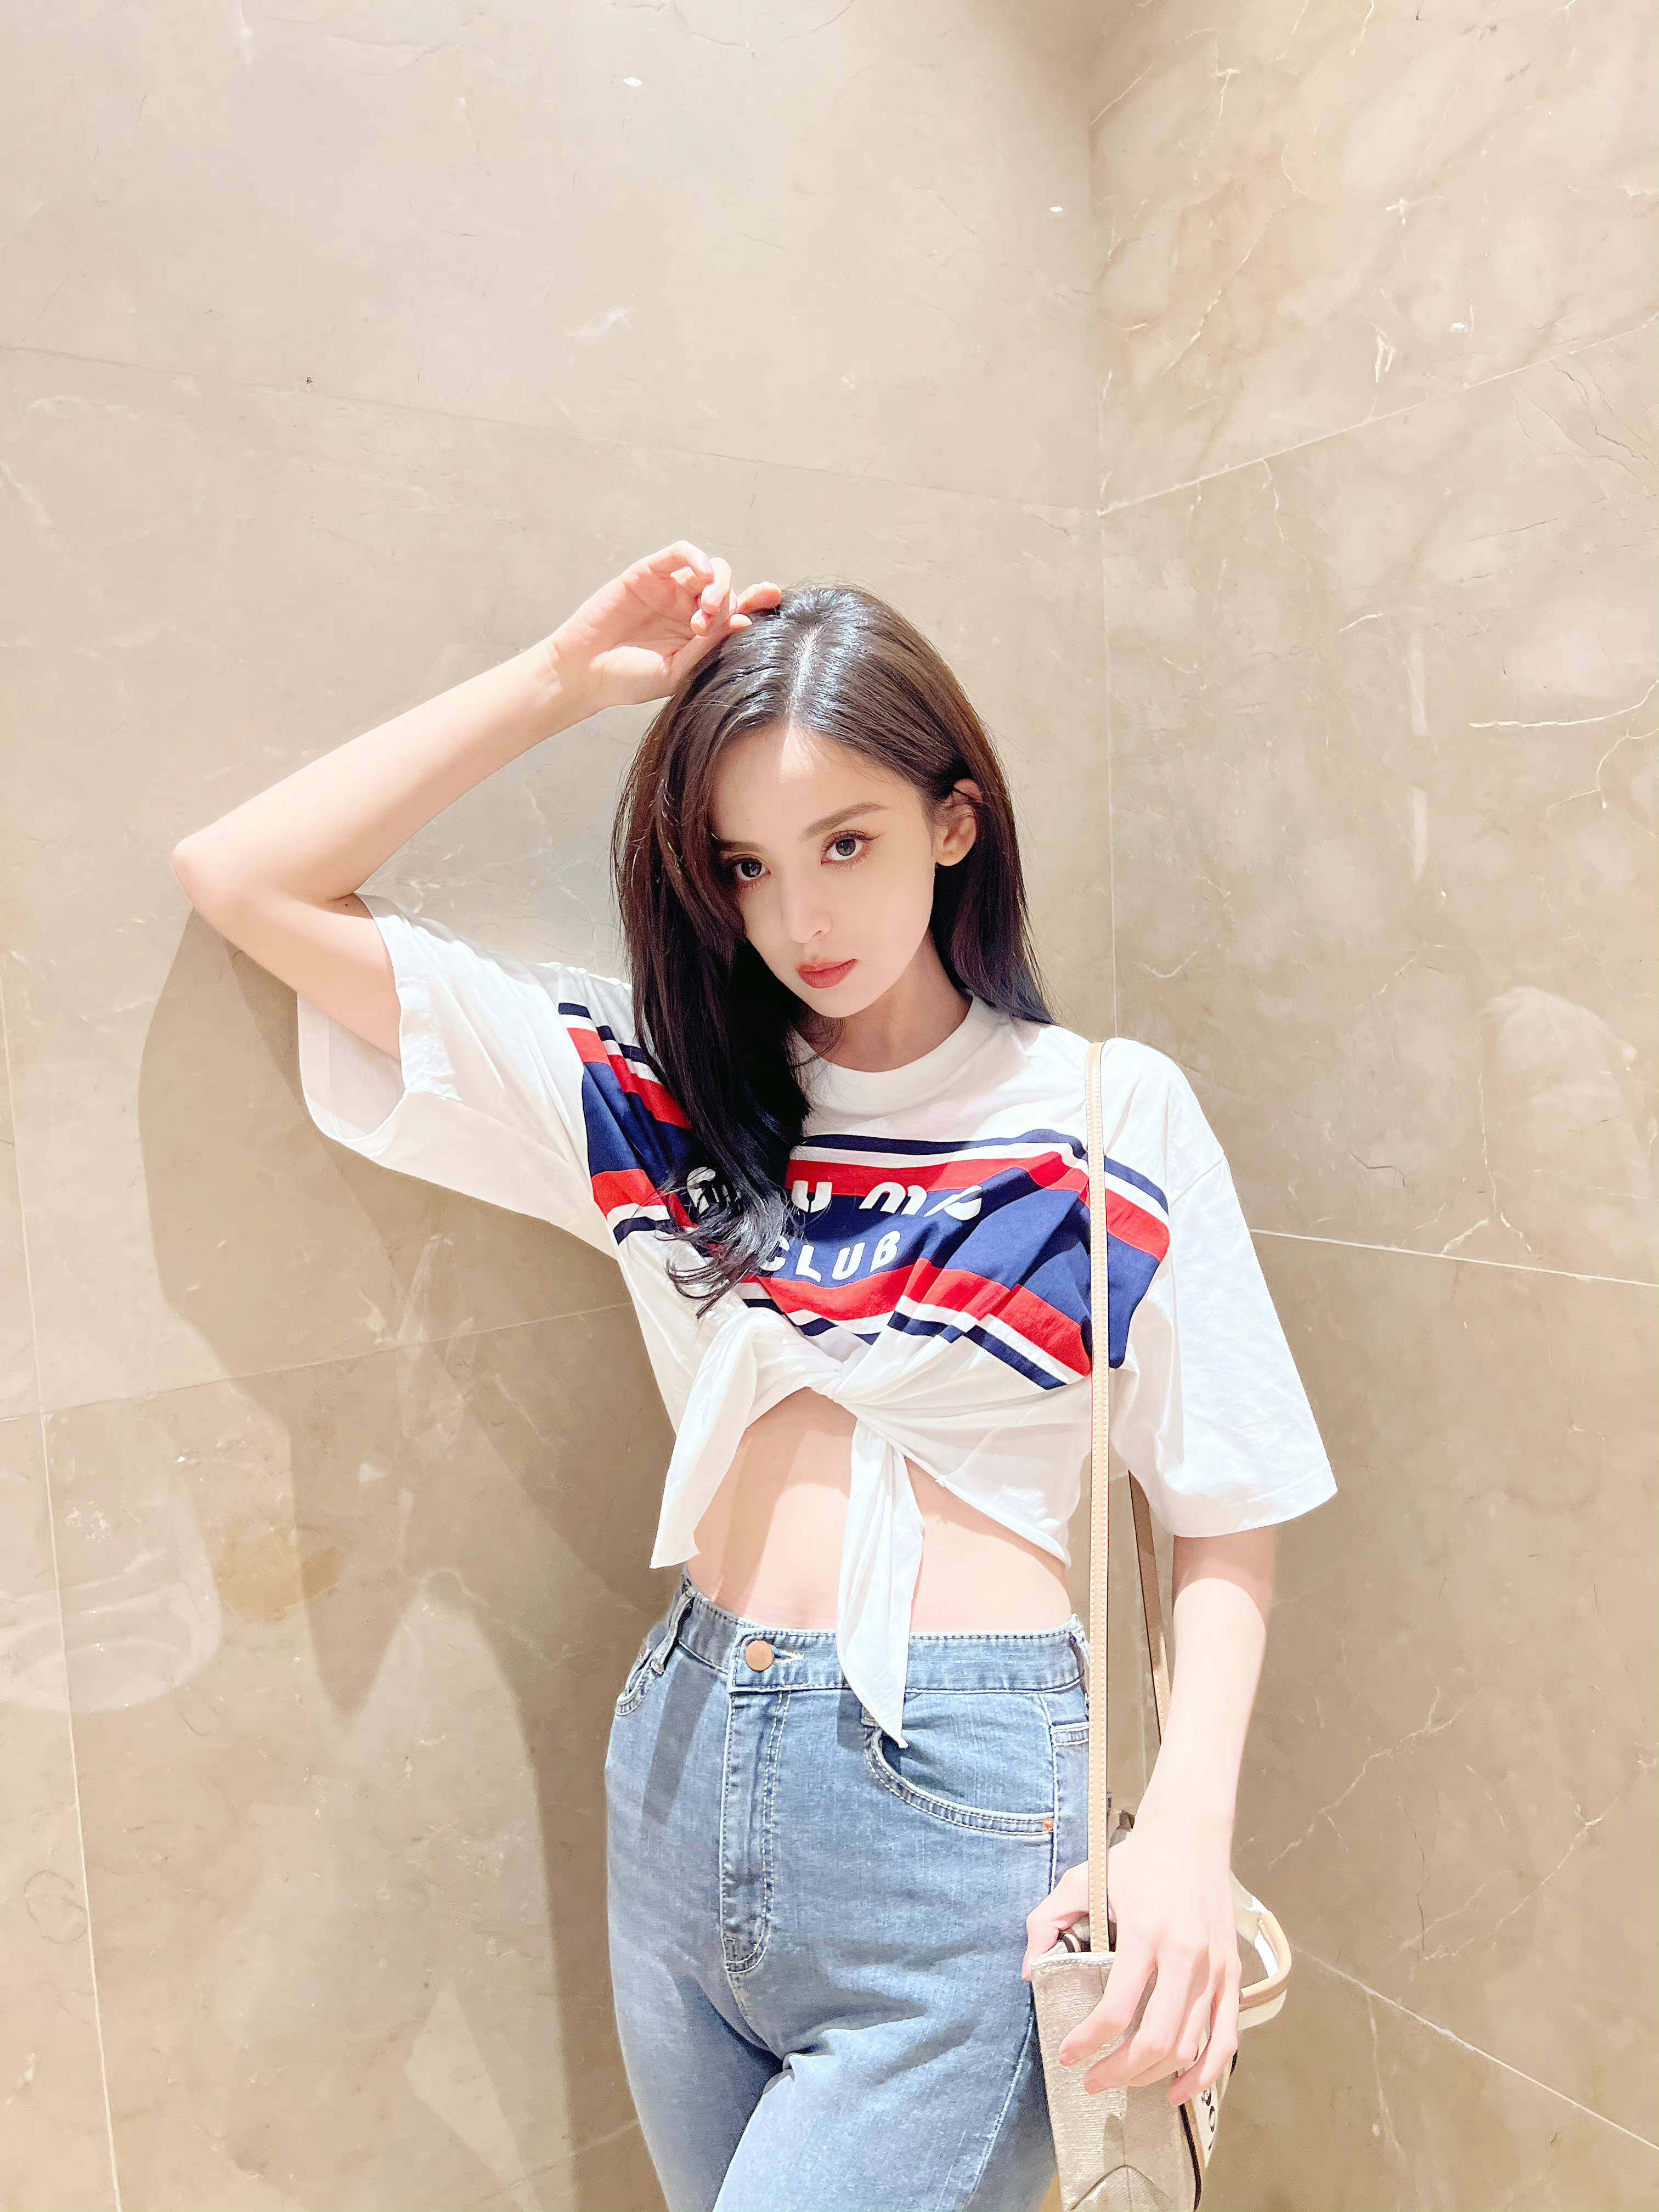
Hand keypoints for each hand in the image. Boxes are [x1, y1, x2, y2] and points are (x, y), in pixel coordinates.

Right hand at [546, 540, 781, 712]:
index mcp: (702, 635)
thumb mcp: (677, 671)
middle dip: (727, 600)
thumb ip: (709, 647)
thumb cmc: (630, 679)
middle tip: (707, 623)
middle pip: (728, 588)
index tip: (774, 597)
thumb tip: (746, 622)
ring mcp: (670, 590)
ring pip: (709, 569)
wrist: (585, 673)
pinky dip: (695, 556)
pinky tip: (701, 572)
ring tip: (702, 610)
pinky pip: (679, 554)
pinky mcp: (648, 574)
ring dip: (715, 583)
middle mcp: (689, 609)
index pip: (739, 612)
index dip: (759, 601)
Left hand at [1020, 1811, 1240, 2107]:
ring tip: (1123, 2080)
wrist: (1191, 1835)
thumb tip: (1030, 1973)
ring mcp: (1215, 1969)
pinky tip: (1178, 2090)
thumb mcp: (1081, 1878)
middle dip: (1118, 2071)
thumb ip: (1046, 1920)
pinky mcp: (1233, 1975)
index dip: (1089, 2042)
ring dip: (1152, 2075)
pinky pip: (1225, 2039)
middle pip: (1155, 2039)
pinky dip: (1204, 2074)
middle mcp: (1185, 1956)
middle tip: (1092, 2082)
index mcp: (1145, 1933)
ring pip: (1188, 2046)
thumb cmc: (1134, 1861)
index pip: (1116, 2008)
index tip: (1068, 2056)